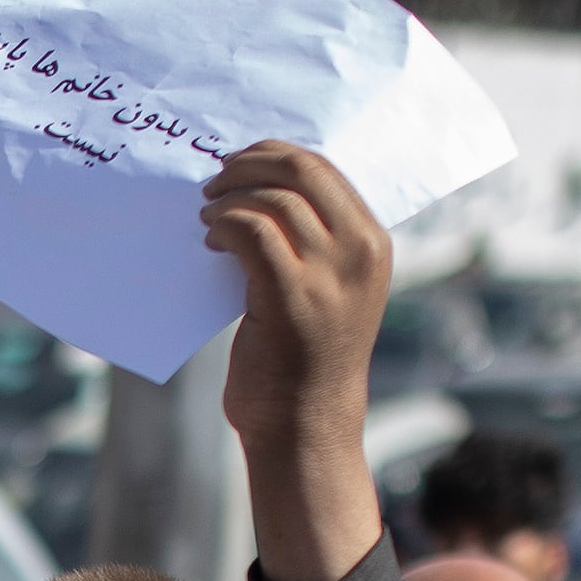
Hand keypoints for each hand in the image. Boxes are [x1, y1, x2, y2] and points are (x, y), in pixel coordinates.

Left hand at [205, 141, 393, 465]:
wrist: (306, 425)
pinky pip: (251, 231)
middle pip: (302, 170)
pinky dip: (223, 224)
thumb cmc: (305, 358)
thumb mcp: (327, 289)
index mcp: (372, 243)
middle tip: (216, 179)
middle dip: (250, 163)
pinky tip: (209, 239)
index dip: (273, 156)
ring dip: (230, 198)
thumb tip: (258, 188)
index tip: (238, 163)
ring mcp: (329, 273)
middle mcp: (360, 252)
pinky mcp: (291, 295)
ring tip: (207, 215)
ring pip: (274, 198)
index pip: (324, 169)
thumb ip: (311, 241)